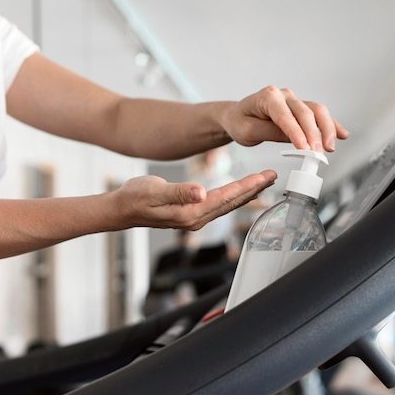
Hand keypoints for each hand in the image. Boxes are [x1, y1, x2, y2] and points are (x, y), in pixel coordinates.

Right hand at [111, 170, 276, 229]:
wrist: (121, 209)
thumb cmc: (135, 198)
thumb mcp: (154, 190)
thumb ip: (179, 192)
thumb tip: (201, 193)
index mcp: (190, 213)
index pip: (226, 198)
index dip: (246, 186)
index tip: (264, 176)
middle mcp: (196, 219)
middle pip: (232, 203)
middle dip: (254, 189)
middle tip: (272, 176)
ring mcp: (194, 219)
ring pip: (228, 205)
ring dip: (247, 193)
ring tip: (263, 181)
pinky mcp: (191, 215)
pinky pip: (219, 205)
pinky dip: (234, 196)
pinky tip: (241, 191)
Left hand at [223, 86, 348, 151]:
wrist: (237, 115)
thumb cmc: (240, 121)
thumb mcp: (248, 131)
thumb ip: (270, 132)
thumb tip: (293, 139)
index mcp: (268, 97)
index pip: (286, 116)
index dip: (297, 133)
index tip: (304, 149)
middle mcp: (284, 95)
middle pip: (306, 111)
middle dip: (315, 134)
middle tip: (319, 153)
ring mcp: (294, 100)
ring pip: (317, 111)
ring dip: (327, 129)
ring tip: (330, 147)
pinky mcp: (300, 109)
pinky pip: (319, 115)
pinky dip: (331, 125)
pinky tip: (342, 134)